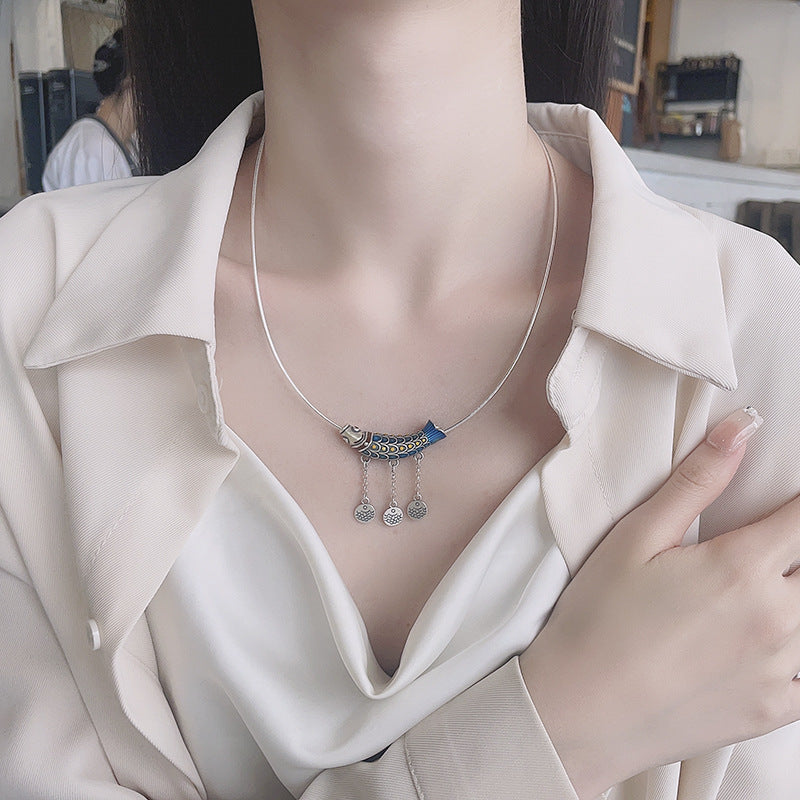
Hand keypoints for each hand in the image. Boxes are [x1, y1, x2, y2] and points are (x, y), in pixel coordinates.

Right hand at [519, 407, 799, 798]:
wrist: (579, 711)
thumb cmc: (598, 617)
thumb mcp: (636, 538)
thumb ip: (697, 481)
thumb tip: (746, 427)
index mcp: (741, 567)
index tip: (786, 504)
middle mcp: (777, 618)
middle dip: (795, 548)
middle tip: (760, 551)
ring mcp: (783, 670)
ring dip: (794, 593)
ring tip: (753, 592)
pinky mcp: (778, 710)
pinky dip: (795, 648)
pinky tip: (764, 641)